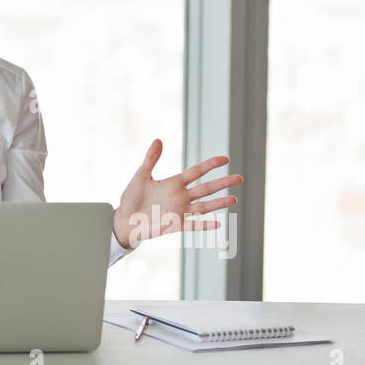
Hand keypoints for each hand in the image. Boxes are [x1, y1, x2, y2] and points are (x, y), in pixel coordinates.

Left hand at [113, 138, 242, 247]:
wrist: (125, 218)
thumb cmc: (132, 197)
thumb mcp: (141, 175)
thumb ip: (151, 159)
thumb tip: (159, 139)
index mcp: (174, 183)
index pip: (196, 171)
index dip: (210, 165)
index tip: (225, 159)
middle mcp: (181, 196)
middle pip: (206, 188)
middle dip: (222, 183)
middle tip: (239, 178)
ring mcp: (180, 211)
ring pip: (204, 206)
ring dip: (218, 203)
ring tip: (234, 199)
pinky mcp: (175, 224)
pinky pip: (193, 225)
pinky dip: (204, 225)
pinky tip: (218, 224)